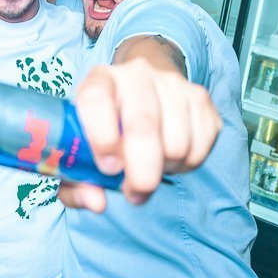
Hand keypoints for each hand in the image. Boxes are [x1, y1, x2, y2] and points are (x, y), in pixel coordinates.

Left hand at [59, 58, 220, 212]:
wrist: (142, 87)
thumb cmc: (105, 125)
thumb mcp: (81, 146)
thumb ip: (77, 180)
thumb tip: (96, 202)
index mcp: (99, 80)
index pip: (96, 99)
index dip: (101, 137)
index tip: (109, 168)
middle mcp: (136, 75)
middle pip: (144, 124)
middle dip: (141, 171)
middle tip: (136, 192)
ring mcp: (172, 84)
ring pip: (177, 143)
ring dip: (163, 170)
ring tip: (150, 167)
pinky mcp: (200, 98)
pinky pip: (200, 147)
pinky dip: (185, 164)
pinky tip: (169, 157)